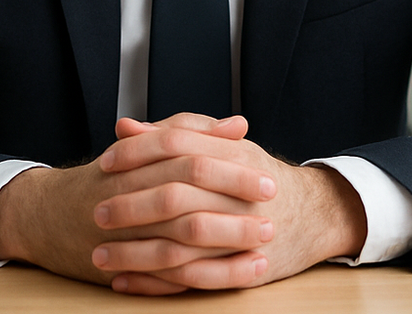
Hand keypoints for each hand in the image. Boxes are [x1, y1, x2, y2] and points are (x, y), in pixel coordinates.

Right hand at [0, 113, 278, 289]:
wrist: (45, 216)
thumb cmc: (106, 178)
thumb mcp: (145, 146)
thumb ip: (190, 130)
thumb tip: (238, 124)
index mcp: (134, 159)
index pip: (186, 154)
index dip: (228, 163)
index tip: (264, 171)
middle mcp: (126, 194)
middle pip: (185, 194)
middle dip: (231, 202)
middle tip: (270, 204)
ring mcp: (123, 233)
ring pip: (179, 238)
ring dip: (226, 241)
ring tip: (264, 240)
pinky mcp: (124, 266)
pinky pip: (169, 275)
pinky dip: (205, 275)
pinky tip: (240, 273)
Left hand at [91, 113, 368, 293]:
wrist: (314, 214)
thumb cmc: (257, 176)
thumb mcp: (224, 146)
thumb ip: (176, 133)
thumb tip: (125, 126)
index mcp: (234, 155)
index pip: (179, 145)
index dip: (139, 152)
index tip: (105, 162)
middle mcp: (240, 194)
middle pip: (176, 197)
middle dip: (132, 207)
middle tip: (97, 213)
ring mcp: (244, 234)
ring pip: (182, 246)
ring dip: (136, 254)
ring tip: (100, 257)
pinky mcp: (244, 269)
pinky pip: (194, 281)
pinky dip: (157, 285)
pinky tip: (127, 283)